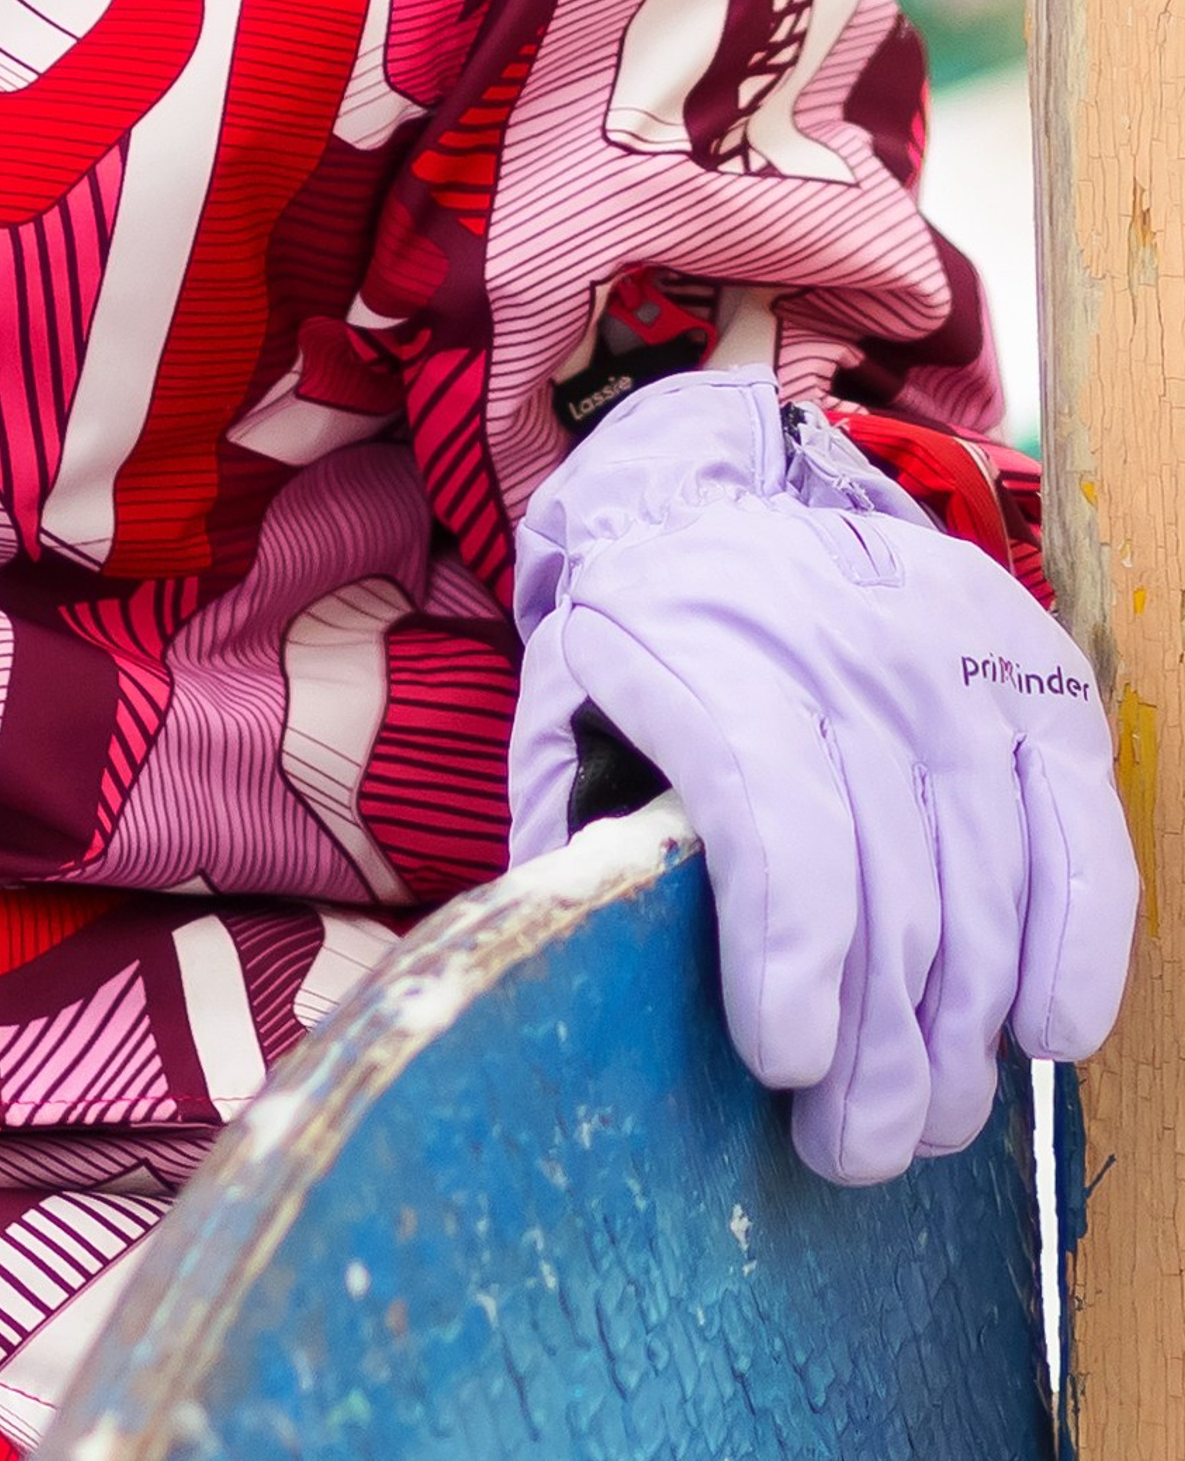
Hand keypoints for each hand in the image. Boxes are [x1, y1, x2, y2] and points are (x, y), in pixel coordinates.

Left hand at [508, 368, 1136, 1183]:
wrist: (727, 500)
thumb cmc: (645, 640)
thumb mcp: (566, 703)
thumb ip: (575, 826)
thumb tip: (588, 978)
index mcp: (709, 646)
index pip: (774, 815)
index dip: (789, 953)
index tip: (783, 1060)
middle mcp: (843, 648)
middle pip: (888, 884)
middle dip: (875, 1051)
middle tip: (851, 1149)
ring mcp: (954, 661)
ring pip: (989, 884)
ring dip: (962, 1037)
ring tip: (925, 1123)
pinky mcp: (1036, 675)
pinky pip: (1083, 835)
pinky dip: (1076, 950)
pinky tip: (1041, 1037)